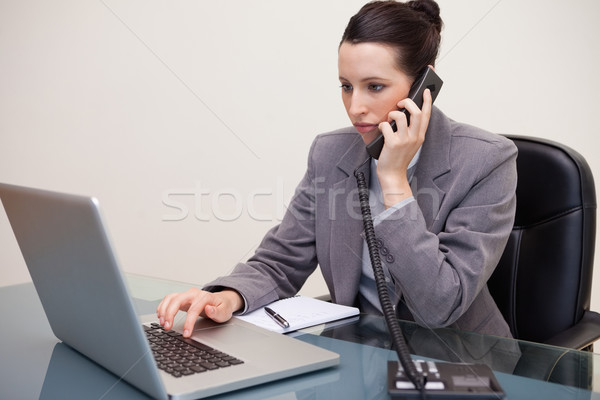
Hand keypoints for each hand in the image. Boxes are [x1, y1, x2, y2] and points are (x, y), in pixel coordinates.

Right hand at [156, 288, 243, 337]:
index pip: (194, 309)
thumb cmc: (222, 307)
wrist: (221, 301)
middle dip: (170, 314)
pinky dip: (162, 306)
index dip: (188, 322)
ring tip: (162, 323)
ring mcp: (187, 294)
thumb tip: (208, 309)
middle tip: (167, 327)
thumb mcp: (224, 312)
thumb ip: (217, 312)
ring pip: (171, 298)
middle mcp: (194, 293)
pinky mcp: (181, 297)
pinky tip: (160, 315)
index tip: (186, 333)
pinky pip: (168, 299)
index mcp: (205, 297)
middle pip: (178, 300)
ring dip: (164, 310)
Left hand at [376, 88, 432, 206]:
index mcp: (420, 136)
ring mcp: (404, 141)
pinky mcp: (393, 144)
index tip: (426, 91)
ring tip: (388, 119)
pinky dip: (382, 125)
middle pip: (416, 112)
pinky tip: (381, 129)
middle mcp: (415, 137)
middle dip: (408, 102)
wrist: (392, 175)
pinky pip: (386, 126)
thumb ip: (410, 130)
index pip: (426, 115)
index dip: (427, 101)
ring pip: (400, 116)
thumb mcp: (409, 144)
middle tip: (400, 102)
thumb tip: (405, 113)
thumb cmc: (398, 158)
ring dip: (392, 113)